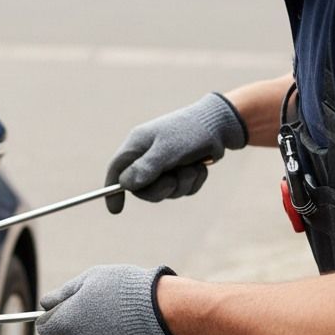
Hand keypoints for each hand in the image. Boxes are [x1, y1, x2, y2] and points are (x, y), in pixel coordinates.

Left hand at [37, 265, 182, 334]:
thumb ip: (63, 293)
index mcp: (67, 321)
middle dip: (79, 321)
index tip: (62, 310)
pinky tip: (130, 327)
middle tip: (102, 304)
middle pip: (70, 333)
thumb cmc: (121, 288)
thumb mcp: (89, 279)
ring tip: (121, 313)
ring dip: (98, 330)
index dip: (51, 318)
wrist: (159, 309)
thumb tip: (44, 304)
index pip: (45, 328)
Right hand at [105, 93, 246, 213]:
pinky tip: (199, 167)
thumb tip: (125, 185)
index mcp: (137, 146)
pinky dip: (192, 182)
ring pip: (164, 191)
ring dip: (181, 184)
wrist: (221, 124)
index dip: (112, 190)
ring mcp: (163, 165)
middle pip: (141, 188)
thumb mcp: (168, 149)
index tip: (115, 210)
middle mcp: (146, 156)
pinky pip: (181, 189)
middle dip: (160, 189)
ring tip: (192, 167)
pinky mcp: (179, 171)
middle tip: (173, 182)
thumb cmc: (191, 131)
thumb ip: (146, 167)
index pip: (116, 170)